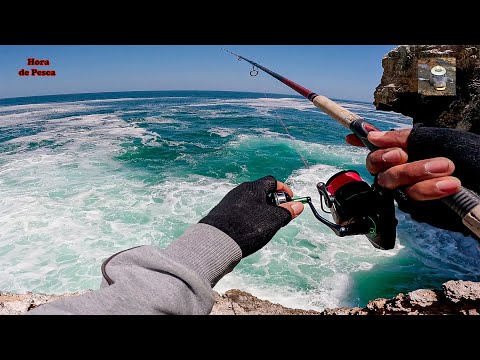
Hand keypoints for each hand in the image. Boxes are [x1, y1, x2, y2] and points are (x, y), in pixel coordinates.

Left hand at [199, 175, 303, 257]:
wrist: (217, 242)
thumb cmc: (248, 227)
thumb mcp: (273, 220)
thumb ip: (287, 212)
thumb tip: (298, 206)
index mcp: (253, 187)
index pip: (272, 182)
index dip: (284, 190)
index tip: (291, 201)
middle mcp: (240, 191)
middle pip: (262, 192)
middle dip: (274, 203)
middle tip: (280, 217)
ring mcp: (230, 202)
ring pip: (252, 203)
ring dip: (263, 212)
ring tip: (267, 226)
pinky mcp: (223, 213)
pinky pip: (242, 211)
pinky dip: (251, 217)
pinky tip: (252, 230)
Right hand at [345, 129, 460, 199]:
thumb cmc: (473, 157)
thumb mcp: (437, 139)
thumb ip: (403, 137)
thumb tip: (371, 136)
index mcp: (410, 150)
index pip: (379, 145)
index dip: (360, 140)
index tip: (348, 137)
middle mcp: (406, 170)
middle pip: (377, 166)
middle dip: (387, 158)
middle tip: (403, 154)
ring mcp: (410, 191)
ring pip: (392, 182)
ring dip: (417, 172)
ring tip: (447, 168)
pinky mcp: (419, 210)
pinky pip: (410, 199)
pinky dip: (429, 190)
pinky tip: (450, 184)